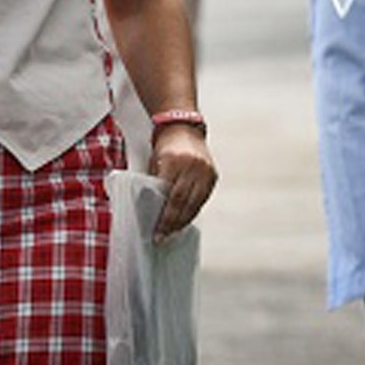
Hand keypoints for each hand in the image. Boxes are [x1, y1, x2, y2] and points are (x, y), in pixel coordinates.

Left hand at [148, 125, 216, 241]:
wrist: (183, 127)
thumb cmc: (164, 145)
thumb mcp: (155, 161)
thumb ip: (156, 182)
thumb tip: (151, 209)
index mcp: (174, 162)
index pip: (171, 197)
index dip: (165, 218)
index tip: (158, 232)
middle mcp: (192, 167)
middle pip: (184, 203)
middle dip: (173, 224)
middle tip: (163, 237)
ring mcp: (205, 171)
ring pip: (196, 204)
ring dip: (184, 221)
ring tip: (173, 233)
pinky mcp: (213, 175)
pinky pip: (203, 199)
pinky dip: (193, 211)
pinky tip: (185, 220)